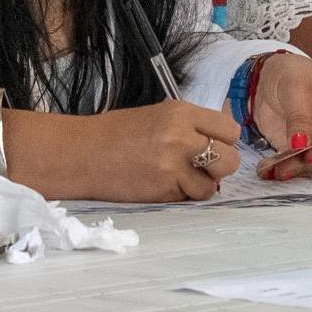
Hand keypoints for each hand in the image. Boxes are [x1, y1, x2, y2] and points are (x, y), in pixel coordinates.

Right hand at [6, 101, 241, 203]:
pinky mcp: (163, 190)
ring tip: (182, 179)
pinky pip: (190, 198)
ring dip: (202, 185)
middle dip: (221, 166)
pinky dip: (183, 196)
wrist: (82, 154)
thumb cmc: (117, 133)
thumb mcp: (158, 115)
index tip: (212, 145)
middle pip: (230, 159)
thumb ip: (190, 125)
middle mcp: (181, 137)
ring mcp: (173, 166)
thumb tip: (218, 142)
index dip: (224, 140)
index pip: (229, 129)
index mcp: (181, 112)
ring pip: (213, 185)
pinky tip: (165, 186)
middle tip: (202, 167)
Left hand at [241, 53, 311, 180]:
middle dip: (307, 162)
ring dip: (292, 168)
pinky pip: (297, 164)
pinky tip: (267, 169)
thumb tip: (302, 145)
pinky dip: (282, 167)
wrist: (269, 77)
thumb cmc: (292, 72)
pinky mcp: (303, 150)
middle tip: (285, 167)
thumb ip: (299, 117)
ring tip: (272, 169)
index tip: (310, 155)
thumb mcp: (295, 87)